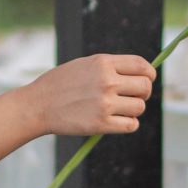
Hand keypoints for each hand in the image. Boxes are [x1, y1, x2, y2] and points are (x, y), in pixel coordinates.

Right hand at [24, 54, 155, 138]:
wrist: (38, 105)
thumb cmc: (60, 84)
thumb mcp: (85, 65)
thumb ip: (110, 67)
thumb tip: (140, 74)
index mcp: (103, 63)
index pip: (142, 66)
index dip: (149, 74)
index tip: (147, 80)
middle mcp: (106, 81)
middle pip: (145, 87)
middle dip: (144, 93)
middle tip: (133, 97)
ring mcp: (104, 103)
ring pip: (139, 107)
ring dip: (134, 110)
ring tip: (119, 109)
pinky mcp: (100, 124)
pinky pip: (131, 125)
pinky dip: (128, 124)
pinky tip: (117, 121)